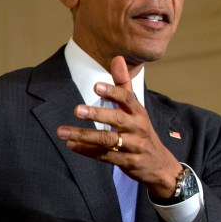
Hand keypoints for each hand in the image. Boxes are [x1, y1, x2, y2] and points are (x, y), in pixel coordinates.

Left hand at [57, 56, 181, 197]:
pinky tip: (71, 145)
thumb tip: (117, 58)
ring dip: (83, 135)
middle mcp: (137, 127)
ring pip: (106, 140)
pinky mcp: (126, 162)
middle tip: (76, 110)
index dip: (112, 91)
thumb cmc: (141, 130)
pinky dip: (86, 151)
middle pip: (117, 119)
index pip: (127, 98)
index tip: (96, 86)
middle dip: (96, 114)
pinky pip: (104, 156)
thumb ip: (123, 84)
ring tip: (62, 132)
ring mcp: (133, 146)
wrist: (158, 164)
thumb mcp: (136, 108)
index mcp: (139, 112)